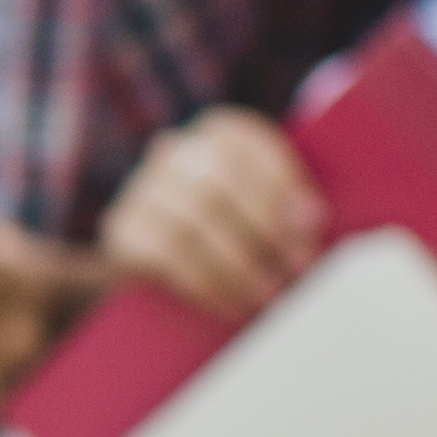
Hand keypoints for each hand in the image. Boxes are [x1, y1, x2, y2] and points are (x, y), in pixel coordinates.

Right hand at [103, 109, 319, 317]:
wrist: (167, 272)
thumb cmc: (237, 239)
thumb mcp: (268, 214)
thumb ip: (288, 209)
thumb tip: (309, 222)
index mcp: (220, 133)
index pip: (246, 144)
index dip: (280, 184)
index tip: (313, 225)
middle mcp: (175, 152)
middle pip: (218, 181)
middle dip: (263, 227)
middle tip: (295, 269)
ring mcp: (142, 189)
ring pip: (191, 220)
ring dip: (237, 264)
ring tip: (266, 294)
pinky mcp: (123, 231)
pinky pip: (164, 255)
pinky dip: (204, 282)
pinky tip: (230, 303)